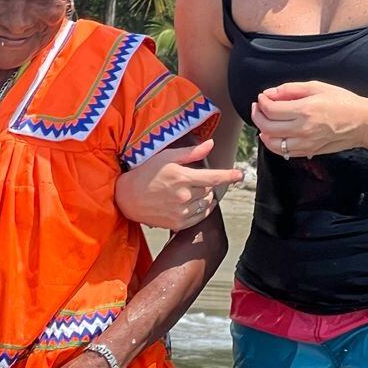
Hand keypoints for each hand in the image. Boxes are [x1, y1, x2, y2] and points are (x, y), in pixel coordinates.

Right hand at [115, 138, 243, 229]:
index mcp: (181, 177)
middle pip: (210, 190)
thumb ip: (190, 152)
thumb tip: (210, 144)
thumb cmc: (146, 173)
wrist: (127, 198)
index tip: (240, 175)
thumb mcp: (166, 157)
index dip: (229, 176)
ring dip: (204, 197)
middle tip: (191, 180)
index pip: (213, 177)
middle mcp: (183, 196)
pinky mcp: (177, 224)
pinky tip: (192, 203)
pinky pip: (200, 217)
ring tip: (188, 191)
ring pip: (206, 204)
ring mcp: (181, 212)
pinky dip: (201, 209)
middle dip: (206, 184)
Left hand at [251, 81, 367, 159]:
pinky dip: (274, 144)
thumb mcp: (318, 87)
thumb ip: (291, 89)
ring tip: (265, 121)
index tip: (262, 97)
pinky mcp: (309, 151)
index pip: (271, 109)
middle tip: (259, 107)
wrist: (363, 122)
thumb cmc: (344, 102)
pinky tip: (275, 134)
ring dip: (263, 131)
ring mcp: (305, 143)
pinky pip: (283, 152)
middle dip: (258, 115)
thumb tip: (270, 93)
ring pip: (272, 143)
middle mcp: (303, 129)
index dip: (262, 102)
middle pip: (267, 127)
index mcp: (305, 110)